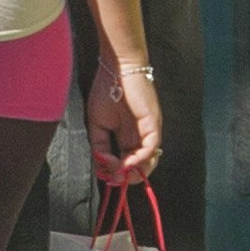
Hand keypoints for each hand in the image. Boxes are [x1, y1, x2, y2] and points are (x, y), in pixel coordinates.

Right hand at [90, 58, 164, 182]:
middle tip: (114, 180)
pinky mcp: (154, 126)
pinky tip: (127, 162)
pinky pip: (151, 148)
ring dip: (135, 172)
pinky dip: (140, 159)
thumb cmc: (105, 91)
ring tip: (121, 173)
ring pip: (148, 161)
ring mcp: (147, 133)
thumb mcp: (96, 123)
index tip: (106, 178)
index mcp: (124, 137)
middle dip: (127, 176)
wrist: (117, 70)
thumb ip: (99, 144)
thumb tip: (104, 164)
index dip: (116, 172)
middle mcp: (138, 138)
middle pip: (138, 165)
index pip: (124, 161)